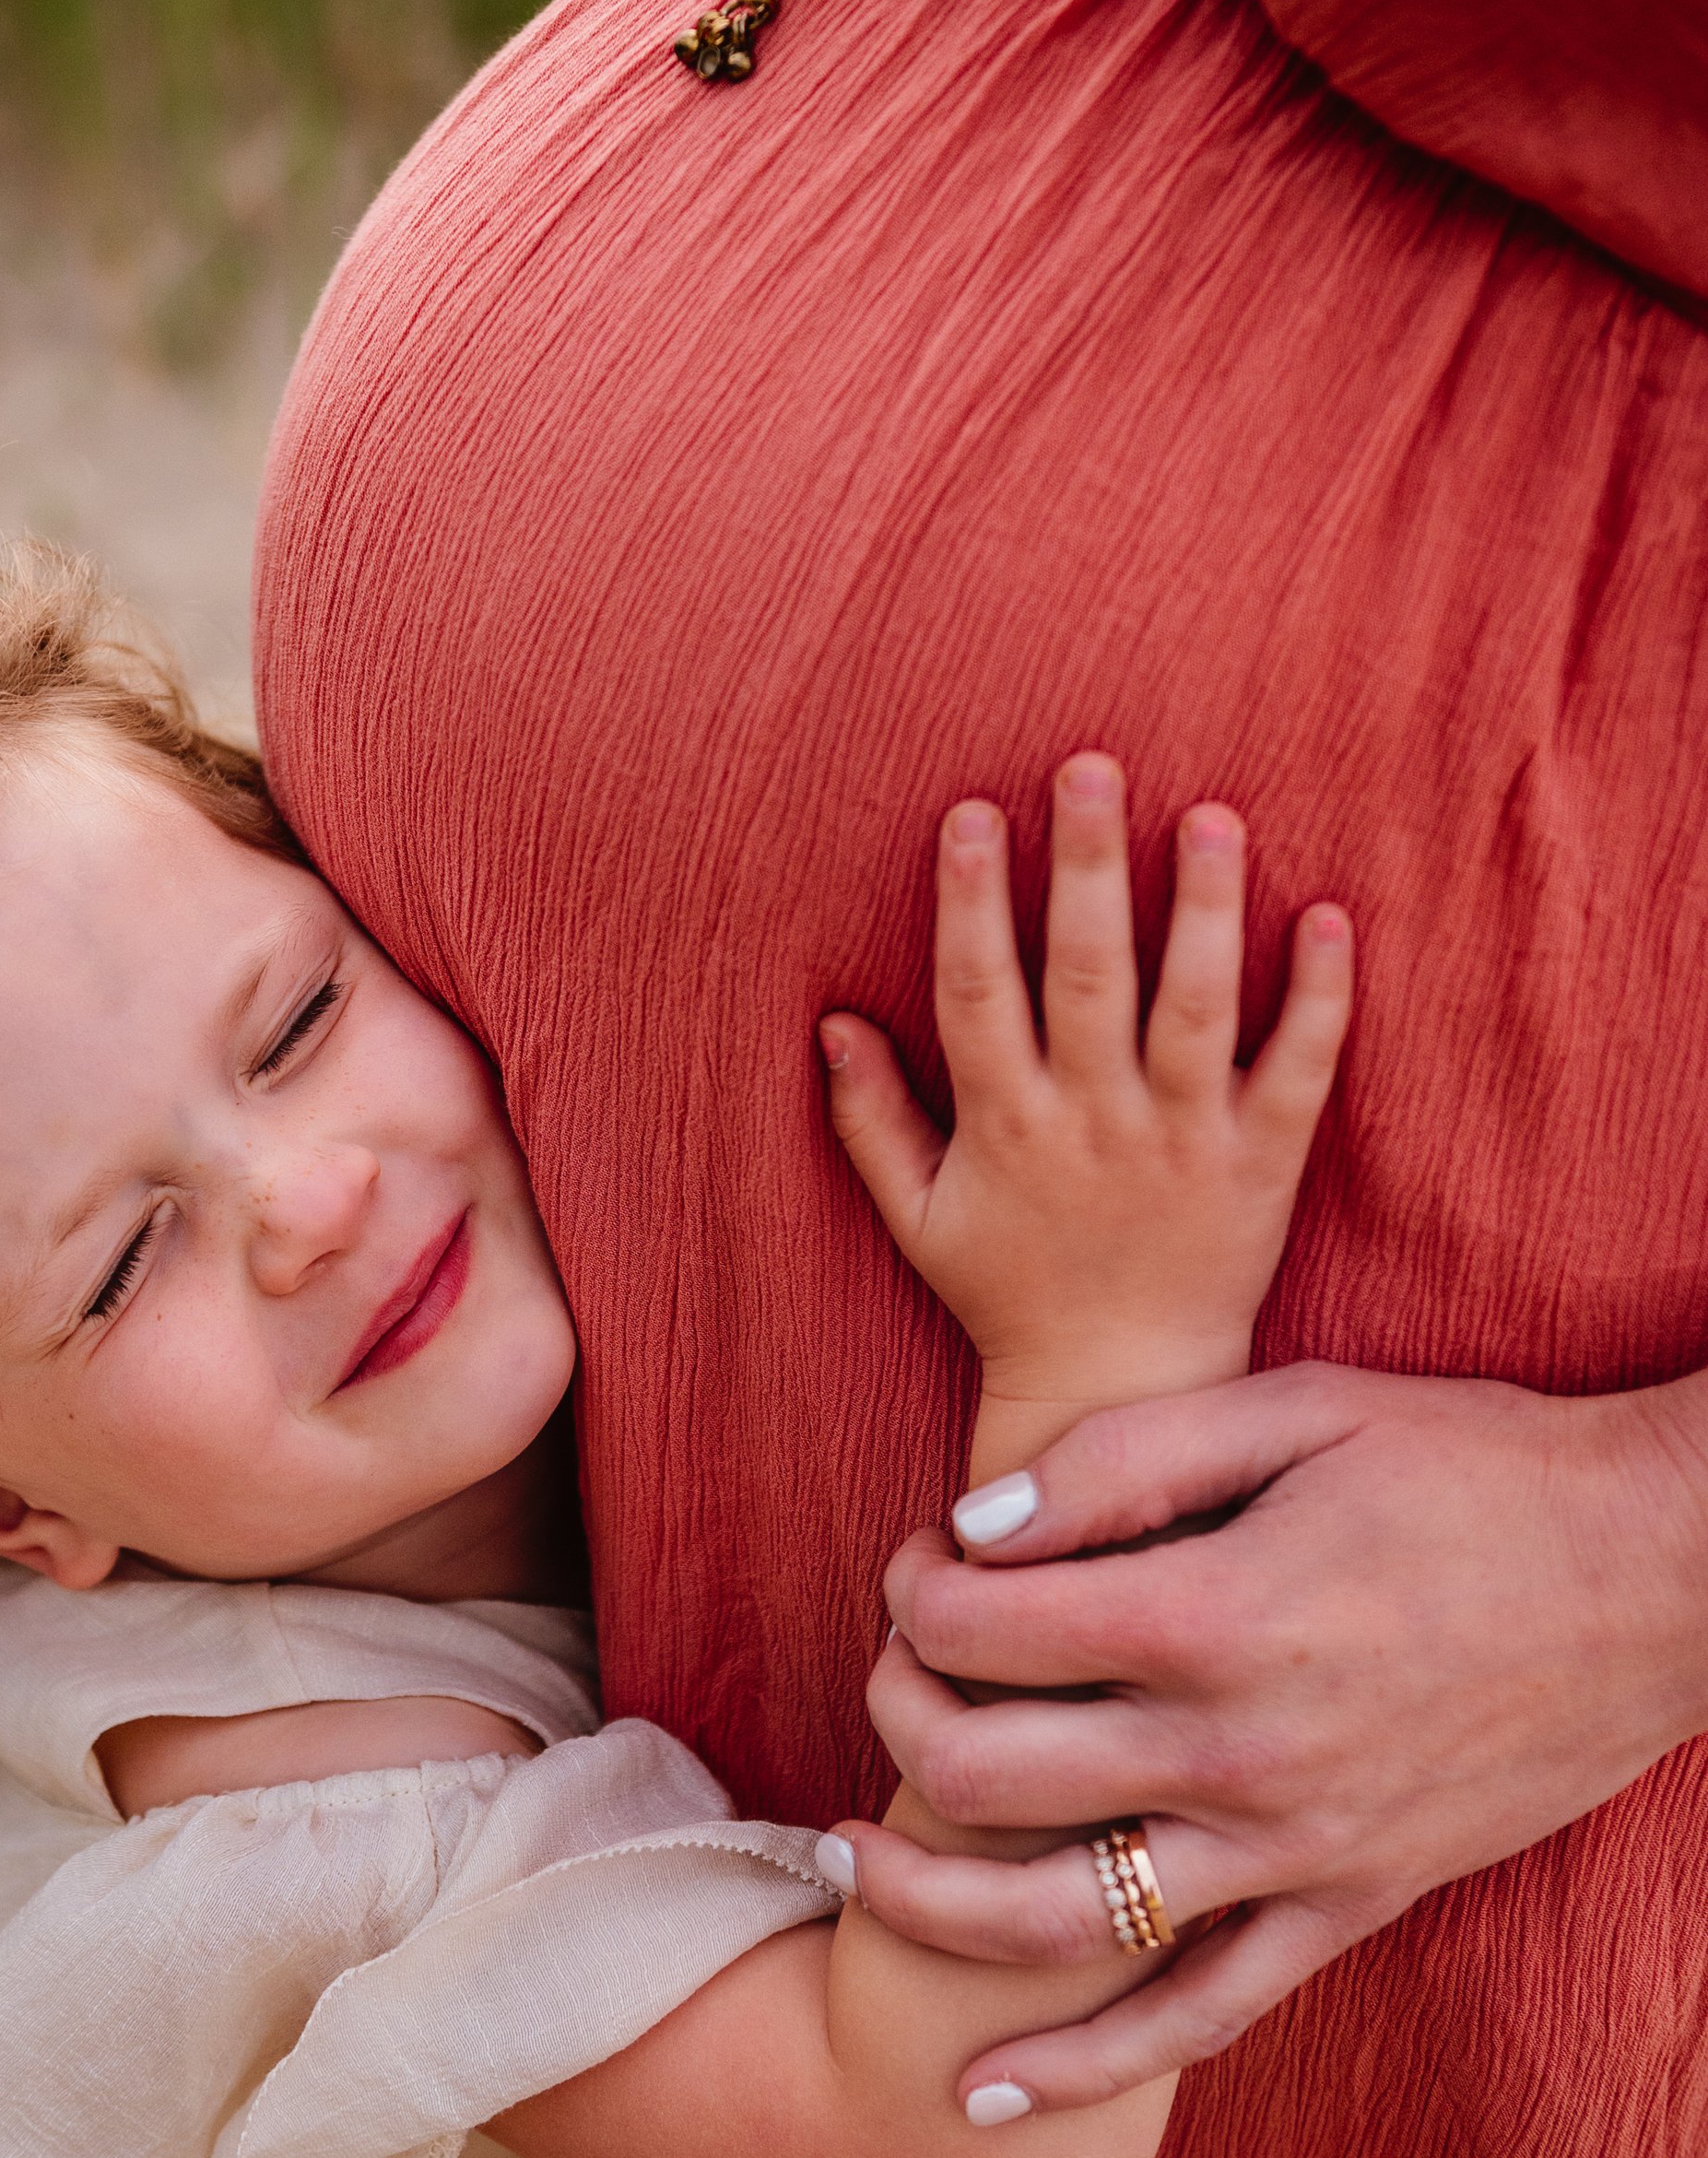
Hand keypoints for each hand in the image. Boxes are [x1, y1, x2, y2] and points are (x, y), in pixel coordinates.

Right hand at [819, 758, 1350, 1433]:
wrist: (1121, 1391)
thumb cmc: (1008, 1293)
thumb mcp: (918, 1216)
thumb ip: (869, 1118)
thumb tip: (829, 1018)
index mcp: (1007, 1126)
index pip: (979, 994)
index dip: (972, 902)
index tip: (972, 811)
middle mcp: (1096, 1125)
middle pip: (1089, 979)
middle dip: (1087, 869)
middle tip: (1090, 766)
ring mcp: (1186, 1143)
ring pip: (1195, 1010)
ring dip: (1204, 909)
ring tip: (1211, 814)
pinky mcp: (1263, 1165)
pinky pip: (1298, 1071)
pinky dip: (1318, 996)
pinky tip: (1328, 913)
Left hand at [827, 1361, 1707, 2113]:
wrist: (1664, 1573)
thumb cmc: (1475, 1467)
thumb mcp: (1298, 1406)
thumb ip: (1122, 1456)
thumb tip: (967, 1527)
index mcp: (1218, 1611)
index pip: (981, 1629)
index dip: (915, 1591)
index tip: (923, 1565)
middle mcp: (1241, 1751)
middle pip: (985, 1775)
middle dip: (899, 1716)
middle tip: (895, 1675)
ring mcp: (1296, 1851)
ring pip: (1057, 1923)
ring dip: (925, 1902)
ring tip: (849, 1859)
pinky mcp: (1349, 1910)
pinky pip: (1200, 2020)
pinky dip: (1085, 2072)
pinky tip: (984, 2093)